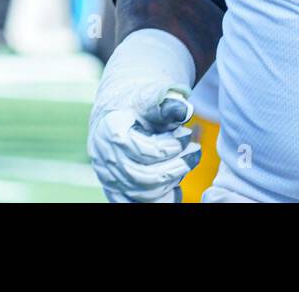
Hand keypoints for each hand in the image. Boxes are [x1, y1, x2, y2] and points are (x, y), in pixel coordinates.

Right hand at [88, 30, 200, 201]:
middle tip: (195, 151)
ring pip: (139, 194)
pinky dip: (159, 198)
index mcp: (110, 129)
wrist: (123, 107)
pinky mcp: (115, 187)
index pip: (140, 150)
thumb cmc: (141, 100)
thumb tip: (185, 111)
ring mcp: (107, 175)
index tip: (187, 134)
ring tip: (187, 162)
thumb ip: (168, 104)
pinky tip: (176, 186)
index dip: (169, 147)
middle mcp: (103, 156)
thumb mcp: (154, 94)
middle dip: (174, 167)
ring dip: (170, 181)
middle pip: (139, 177)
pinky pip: (135, 203)